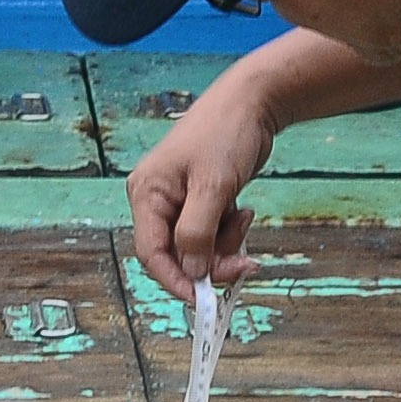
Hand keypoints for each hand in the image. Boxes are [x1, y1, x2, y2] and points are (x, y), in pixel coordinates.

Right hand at [129, 85, 276, 298]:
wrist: (252, 103)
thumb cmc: (225, 132)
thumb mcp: (213, 185)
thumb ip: (198, 233)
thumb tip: (191, 272)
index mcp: (147, 194)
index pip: (151, 253)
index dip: (175, 280)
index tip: (203, 298)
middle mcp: (157, 201)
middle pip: (176, 254)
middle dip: (210, 262)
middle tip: (244, 263)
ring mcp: (179, 202)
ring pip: (197, 248)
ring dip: (224, 244)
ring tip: (243, 217)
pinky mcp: (200, 202)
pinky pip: (211, 234)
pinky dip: (229, 232)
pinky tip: (242, 210)